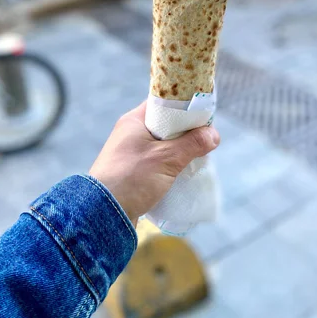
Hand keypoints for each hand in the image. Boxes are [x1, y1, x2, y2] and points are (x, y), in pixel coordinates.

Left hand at [89, 102, 219, 226]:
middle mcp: (130, 133)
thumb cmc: (132, 178)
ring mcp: (130, 152)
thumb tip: (214, 134)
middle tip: (204, 138)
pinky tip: (182, 172)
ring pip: (162, 144)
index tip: (203, 114)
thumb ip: (192, 144)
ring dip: (178, 149)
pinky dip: (169, 164)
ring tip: (197, 156)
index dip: (184, 106)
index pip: (163, 103)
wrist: (102, 213)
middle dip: (185, 131)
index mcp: (134, 120)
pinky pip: (156, 161)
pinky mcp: (131, 171)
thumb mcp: (167, 158)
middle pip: (165, 124)